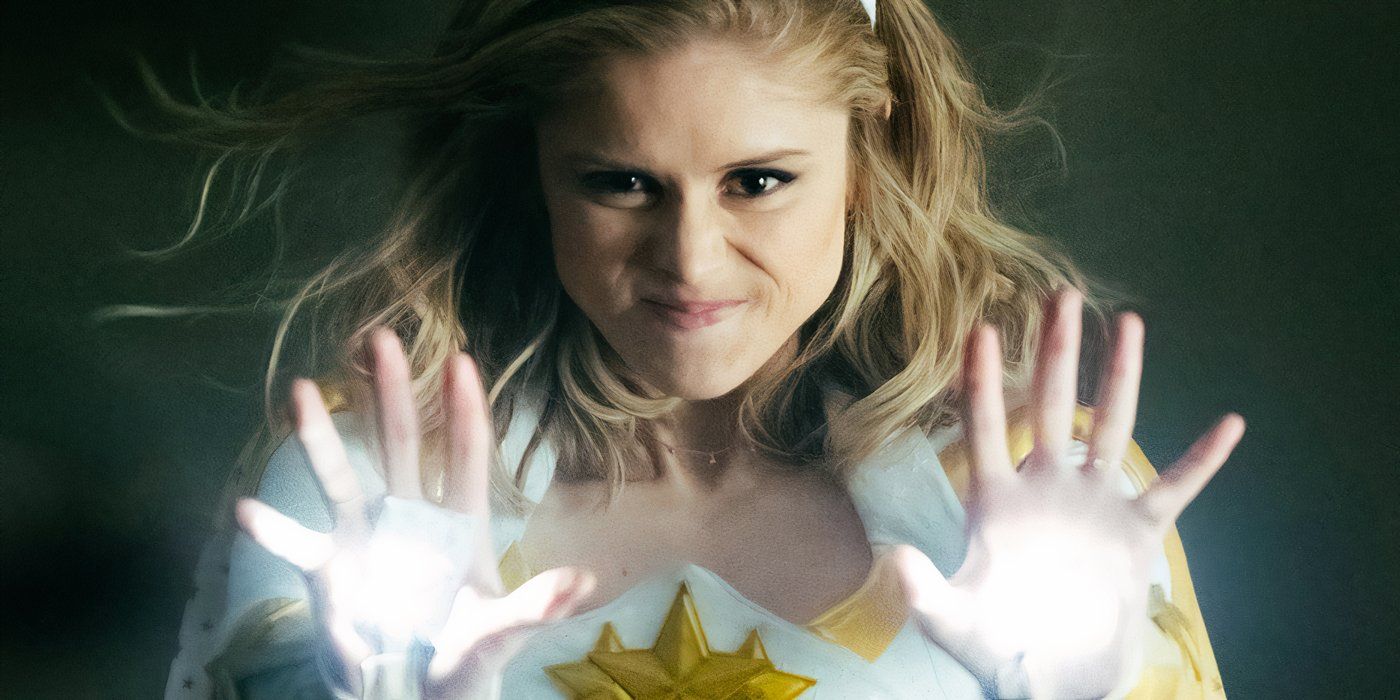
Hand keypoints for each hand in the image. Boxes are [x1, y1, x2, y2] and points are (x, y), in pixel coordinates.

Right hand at [235, 327, 595, 698]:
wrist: (414, 694)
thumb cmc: (465, 659)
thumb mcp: (501, 635)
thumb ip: (534, 608)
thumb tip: (584, 582)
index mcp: (458, 525)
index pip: (464, 457)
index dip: (463, 411)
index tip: (461, 360)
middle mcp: (409, 516)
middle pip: (400, 443)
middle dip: (391, 392)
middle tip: (379, 337)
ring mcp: (365, 538)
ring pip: (341, 478)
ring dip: (320, 438)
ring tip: (299, 392)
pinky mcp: (328, 572)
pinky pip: (295, 547)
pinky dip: (271, 531)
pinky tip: (244, 511)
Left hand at [893, 287, 1244, 697]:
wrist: (1050, 673)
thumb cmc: (995, 646)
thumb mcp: (955, 622)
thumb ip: (926, 594)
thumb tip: (896, 562)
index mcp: (996, 501)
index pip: (985, 427)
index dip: (980, 380)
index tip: (978, 327)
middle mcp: (1045, 487)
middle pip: (1049, 405)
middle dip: (1054, 351)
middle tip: (1059, 293)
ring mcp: (1093, 503)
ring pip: (1110, 426)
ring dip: (1121, 376)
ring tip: (1127, 321)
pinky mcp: (1136, 531)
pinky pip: (1176, 487)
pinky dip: (1203, 461)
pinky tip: (1229, 425)